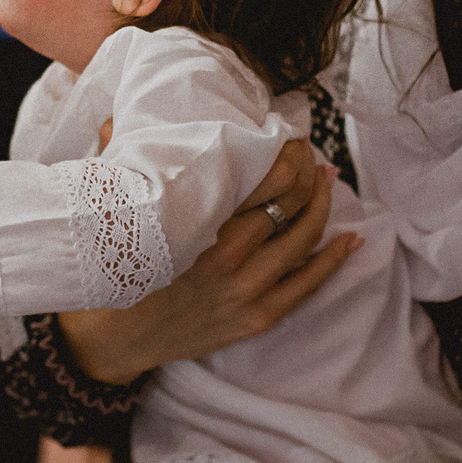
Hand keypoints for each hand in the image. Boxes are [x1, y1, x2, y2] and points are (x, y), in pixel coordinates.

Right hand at [60, 141, 356, 384]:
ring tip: (327, 179)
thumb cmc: (112, 270)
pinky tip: (350, 238)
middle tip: (306, 151)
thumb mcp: (110, 212)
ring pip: (303, 238)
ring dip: (322, 205)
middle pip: (288, 203)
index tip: (287, 135)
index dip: (284, 153)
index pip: (261, 179)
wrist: (113, 341)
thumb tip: (114, 120)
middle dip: (304, 171)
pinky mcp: (256, 318)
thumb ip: (118, 160)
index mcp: (196, 224)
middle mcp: (227, 258)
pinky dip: (333, 259)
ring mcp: (246, 292)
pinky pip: (308, 285)